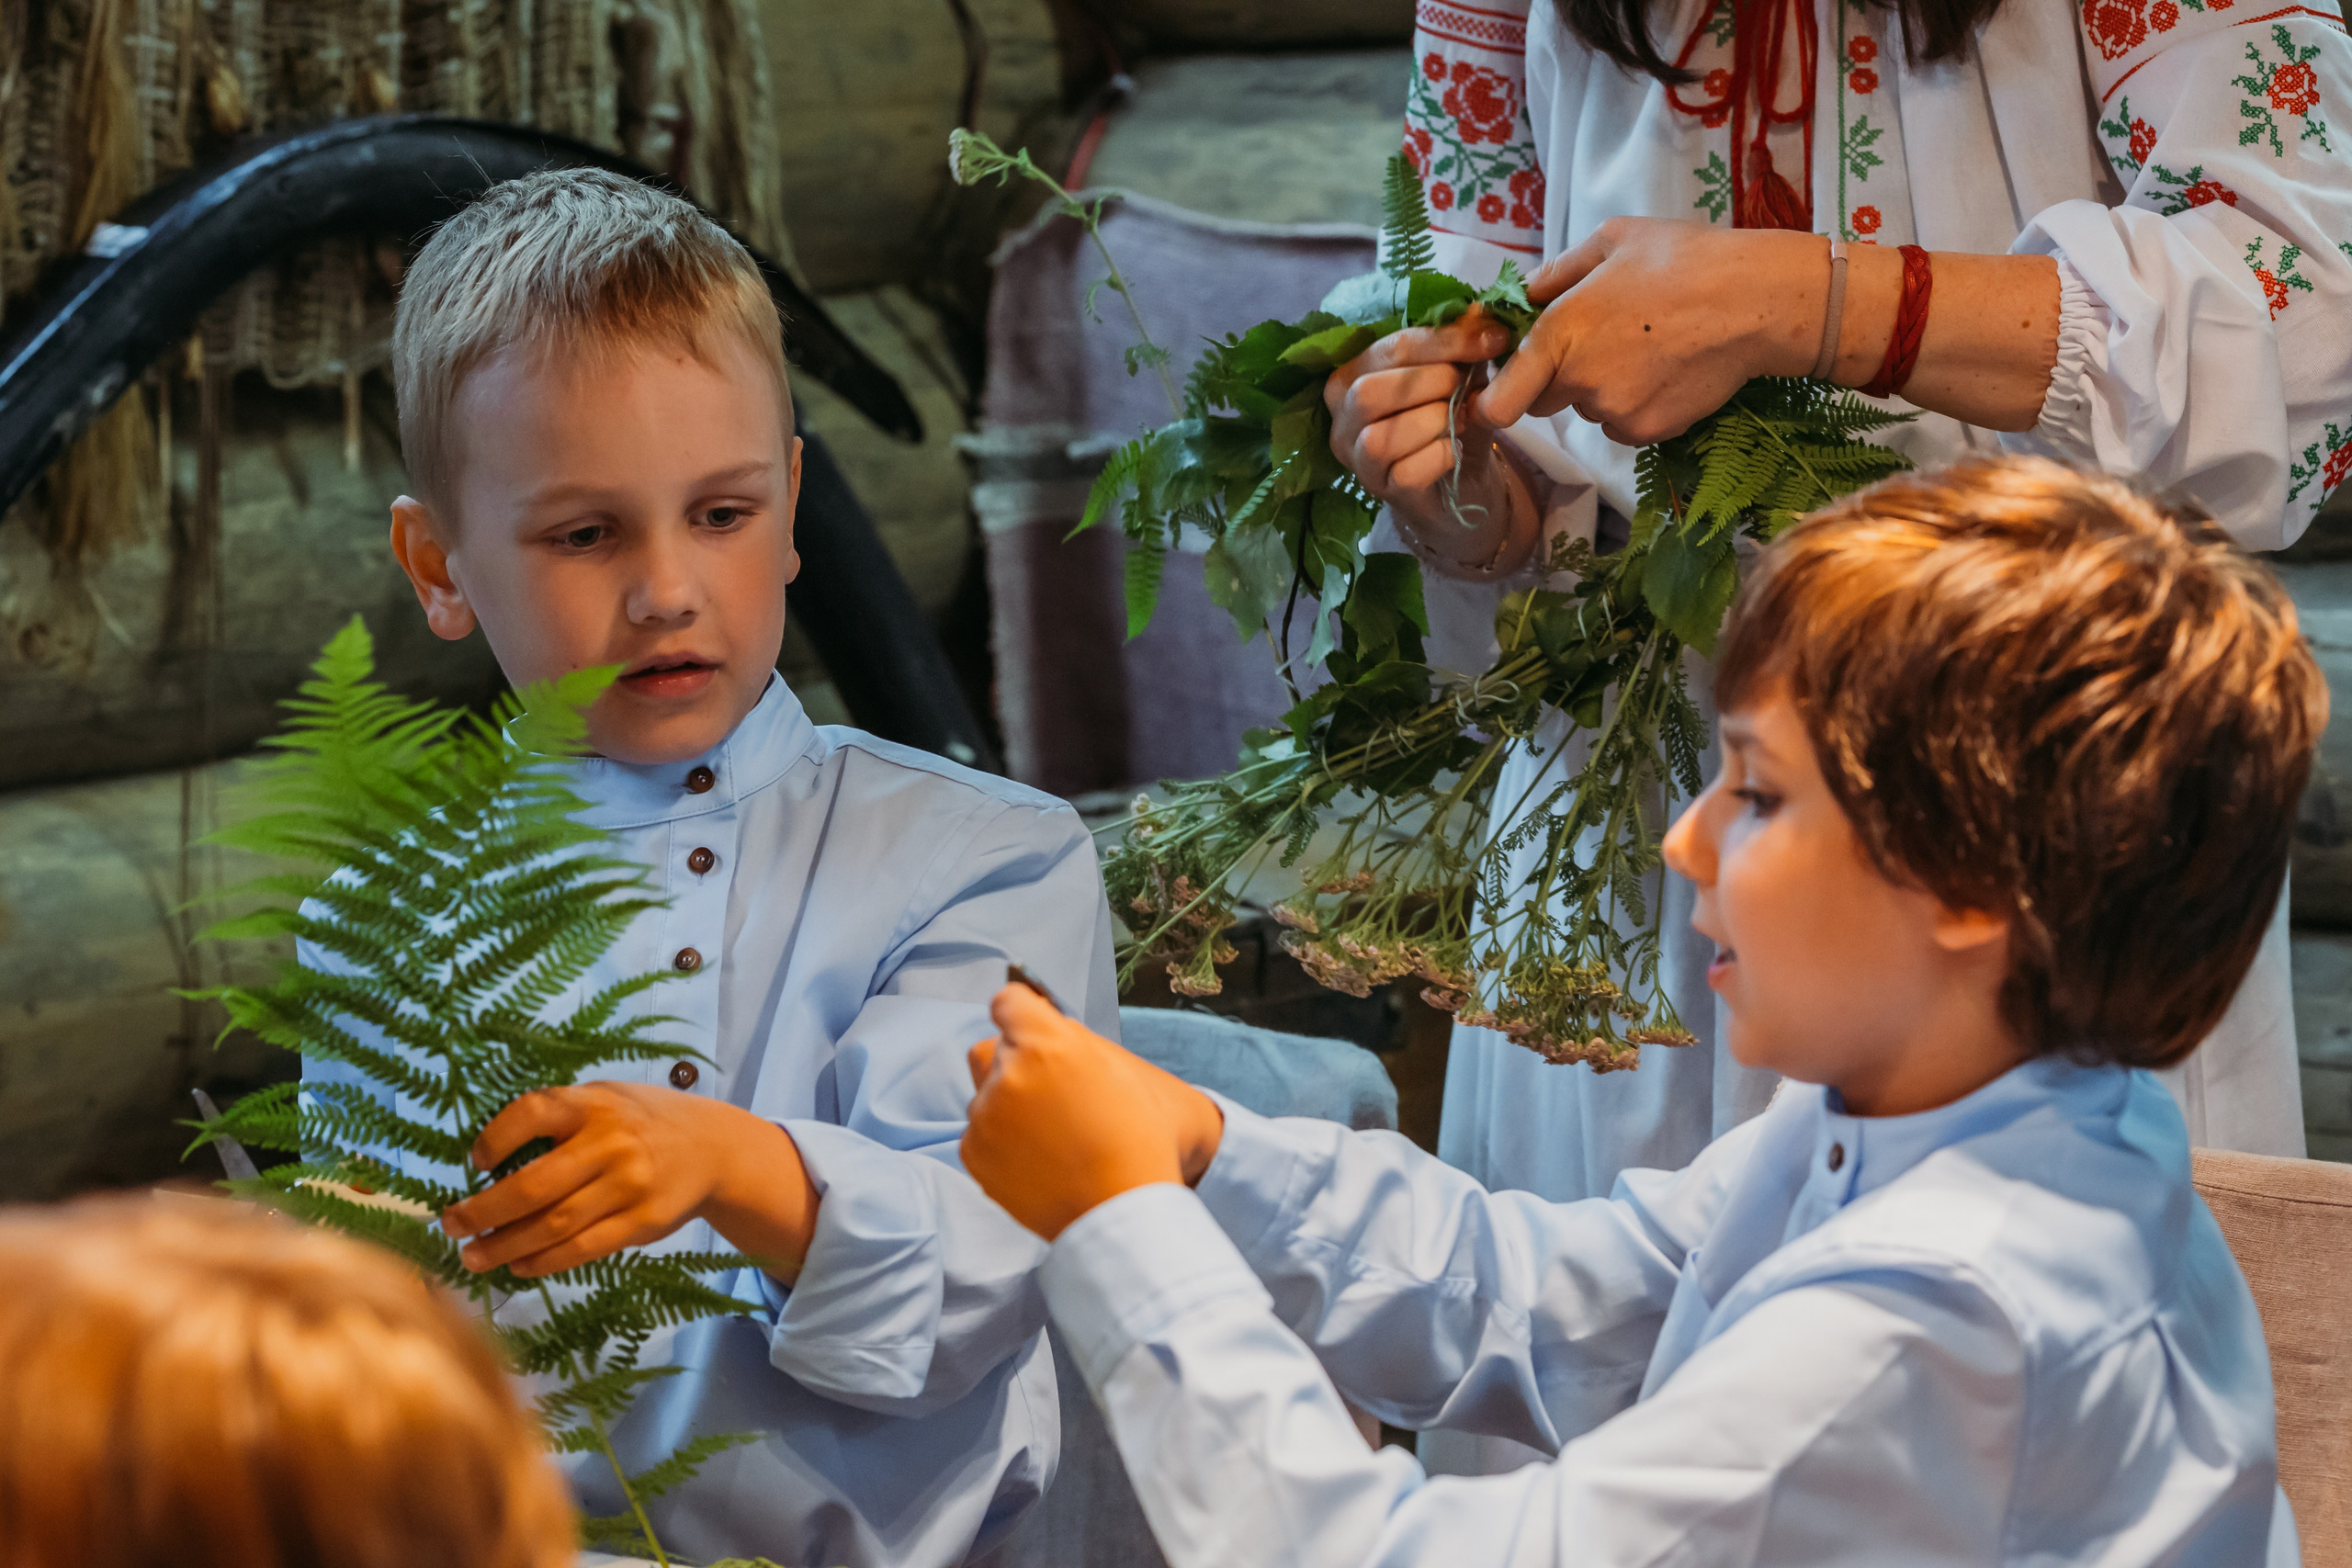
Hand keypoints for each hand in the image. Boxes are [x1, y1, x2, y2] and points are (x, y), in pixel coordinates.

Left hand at [440, 1082, 817, 1280]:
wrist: (714, 1148)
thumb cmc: (643, 1121)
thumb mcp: (606, 1098)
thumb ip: (560, 1118)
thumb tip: (492, 1162)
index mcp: (595, 1104)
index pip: (534, 1112)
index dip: (496, 1137)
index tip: (475, 1161)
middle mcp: (612, 1143)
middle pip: (535, 1185)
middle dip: (484, 1210)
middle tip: (451, 1224)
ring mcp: (629, 1186)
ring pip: (555, 1225)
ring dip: (506, 1245)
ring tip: (473, 1257)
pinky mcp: (642, 1222)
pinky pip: (583, 1249)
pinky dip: (544, 1262)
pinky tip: (518, 1266)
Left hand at [960, 987, 1224, 1240]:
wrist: (1122, 1209)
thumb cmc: (1138, 1139)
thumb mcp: (1124, 1069)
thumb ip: (1076, 1040)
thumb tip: (1048, 1027)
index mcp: (1047, 1044)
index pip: (1009, 1002)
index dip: (1023, 1011)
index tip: (1032, 1023)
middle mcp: (1008, 1074)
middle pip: (993, 1048)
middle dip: (1015, 1060)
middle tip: (1052, 1089)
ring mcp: (986, 1116)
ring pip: (985, 1093)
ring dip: (1008, 1103)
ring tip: (1053, 1135)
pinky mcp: (974, 1153)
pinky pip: (979, 1131)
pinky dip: (1001, 1140)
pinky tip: (1039, 1158)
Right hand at [1325, 314, 1538, 574]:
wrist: (1462, 482)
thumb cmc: (1450, 422)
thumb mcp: (1460, 376)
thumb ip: (1462, 344)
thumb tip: (1480, 307)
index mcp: (1351, 375)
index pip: (1392, 347)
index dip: (1447, 339)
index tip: (1494, 338)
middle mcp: (1341, 417)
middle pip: (1370, 391)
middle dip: (1430, 382)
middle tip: (1466, 387)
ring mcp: (1356, 459)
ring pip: (1380, 437)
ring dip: (1433, 422)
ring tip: (1460, 419)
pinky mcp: (1380, 491)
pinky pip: (1405, 473)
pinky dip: (1438, 456)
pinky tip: (1455, 450)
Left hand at [1479, 218, 1822, 445]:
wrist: (1755, 302)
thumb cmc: (1683, 258)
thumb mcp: (1612, 241)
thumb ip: (1555, 273)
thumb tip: (1520, 295)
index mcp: (1560, 331)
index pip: (1500, 402)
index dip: (1493, 400)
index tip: (1501, 388)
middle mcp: (1581, 380)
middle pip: (1542, 402)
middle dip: (1556, 379)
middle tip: (1598, 344)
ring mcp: (1616, 411)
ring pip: (1588, 411)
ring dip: (1601, 390)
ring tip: (1645, 348)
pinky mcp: (1649, 432)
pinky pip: (1624, 425)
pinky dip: (1635, 406)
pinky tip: (1665, 369)